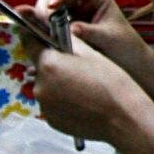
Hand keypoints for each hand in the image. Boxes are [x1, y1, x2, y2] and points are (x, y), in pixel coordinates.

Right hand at [21, 0, 128, 58]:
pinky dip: (43, 26)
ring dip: (42, 15)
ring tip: (32, 24)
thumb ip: (89, 31)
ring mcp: (73, 13)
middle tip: (40, 18)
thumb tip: (71, 28)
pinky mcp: (66, 26)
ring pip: (52, 8)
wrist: (127, 59)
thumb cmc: (122, 44)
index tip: (52, 6)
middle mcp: (83, 1)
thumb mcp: (107, 37)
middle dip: (48, 5)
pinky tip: (34, 31)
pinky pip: (51, 23)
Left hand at [32, 34, 149, 148]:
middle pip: (41, 68)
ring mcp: (44, 106)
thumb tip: (55, 31)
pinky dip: (62, 101)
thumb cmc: (111, 81)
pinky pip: (53, 104)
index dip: (37, 38)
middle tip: (76, 67)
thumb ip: (68, 40)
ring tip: (82, 87)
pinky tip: (82, 101)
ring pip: (47, 86)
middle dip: (53, 64)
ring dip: (58, 84)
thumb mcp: (90, 53)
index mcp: (48, 64)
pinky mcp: (51, 121)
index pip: (30, 43)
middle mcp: (40, 86)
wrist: (123, 117)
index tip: (42, 36)